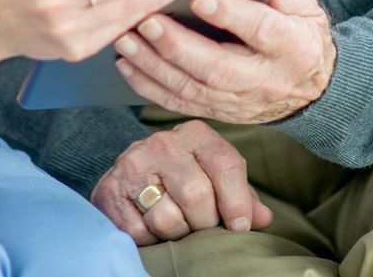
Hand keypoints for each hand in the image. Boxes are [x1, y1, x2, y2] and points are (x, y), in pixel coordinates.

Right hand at [90, 121, 271, 245]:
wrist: (130, 179)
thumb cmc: (184, 181)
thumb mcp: (215, 180)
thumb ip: (242, 196)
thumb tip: (263, 218)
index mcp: (195, 134)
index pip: (225, 164)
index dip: (237, 202)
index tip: (239, 226)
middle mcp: (162, 142)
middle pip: (197, 195)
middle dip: (204, 222)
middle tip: (200, 225)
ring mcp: (132, 164)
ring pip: (168, 218)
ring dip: (177, 233)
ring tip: (176, 223)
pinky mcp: (109, 191)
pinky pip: (140, 231)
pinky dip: (150, 239)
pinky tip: (151, 225)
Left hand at [112, 0, 336, 124]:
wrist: (314, 90)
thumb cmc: (301, 36)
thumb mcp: (305, 8)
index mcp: (293, 47)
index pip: (261, 30)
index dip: (230, 14)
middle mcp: (265, 80)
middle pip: (218, 67)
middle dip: (178, 45)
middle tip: (147, 20)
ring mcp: (240, 102)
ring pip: (192, 88)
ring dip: (154, 65)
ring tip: (126, 39)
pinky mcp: (220, 112)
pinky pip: (180, 103)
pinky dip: (150, 85)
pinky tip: (127, 65)